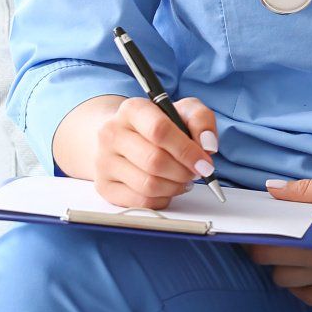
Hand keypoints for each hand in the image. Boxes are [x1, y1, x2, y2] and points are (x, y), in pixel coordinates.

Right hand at [83, 95, 220, 209]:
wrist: (124, 135)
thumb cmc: (160, 123)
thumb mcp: (185, 111)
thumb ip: (202, 121)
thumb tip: (208, 146)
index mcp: (132, 110)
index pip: (159, 130)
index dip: (187, 150)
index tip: (205, 162)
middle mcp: (112, 133)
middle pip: (154, 161)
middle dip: (184, 171)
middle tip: (197, 172)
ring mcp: (103, 161)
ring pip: (148, 184)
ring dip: (175, 186)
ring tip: (184, 179)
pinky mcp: (104, 185)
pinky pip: (140, 201)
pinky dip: (163, 199)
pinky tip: (169, 188)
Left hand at [246, 173, 311, 304]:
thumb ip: (306, 190)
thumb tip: (272, 189)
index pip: (267, 246)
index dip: (252, 237)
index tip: (251, 225)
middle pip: (273, 267)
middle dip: (263, 251)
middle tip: (268, 233)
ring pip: (288, 284)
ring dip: (281, 268)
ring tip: (287, 249)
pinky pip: (310, 297)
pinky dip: (301, 287)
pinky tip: (305, 270)